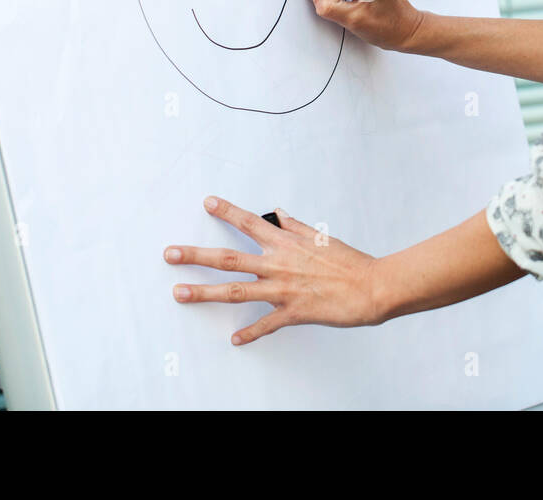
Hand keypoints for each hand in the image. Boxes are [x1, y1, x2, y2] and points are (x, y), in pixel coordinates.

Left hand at [165, 196, 383, 344]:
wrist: (371, 287)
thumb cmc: (348, 262)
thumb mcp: (320, 237)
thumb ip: (295, 226)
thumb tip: (278, 213)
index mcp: (286, 243)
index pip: (249, 223)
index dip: (226, 212)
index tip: (207, 203)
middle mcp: (278, 264)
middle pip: (229, 258)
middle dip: (196, 256)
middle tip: (170, 254)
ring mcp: (283, 290)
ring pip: (236, 291)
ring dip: (205, 293)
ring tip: (180, 293)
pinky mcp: (293, 312)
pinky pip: (266, 324)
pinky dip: (250, 333)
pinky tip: (234, 339)